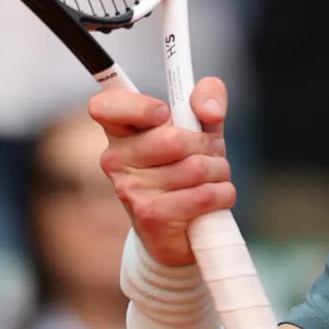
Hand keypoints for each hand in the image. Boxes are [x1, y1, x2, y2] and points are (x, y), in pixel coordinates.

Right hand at [90, 78, 234, 266]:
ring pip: (196, 168)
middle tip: (209, 154)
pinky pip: (204, 194)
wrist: (180, 230)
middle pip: (173, 139)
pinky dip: (223, 194)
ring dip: (219, 172)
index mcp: (120, 131)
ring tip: (212, 178)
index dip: (141, 106)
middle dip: (206, 146)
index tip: (165, 114)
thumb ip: (208, 99)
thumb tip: (208, 110)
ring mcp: (129, 189)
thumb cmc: (187, 169)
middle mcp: (116, 159)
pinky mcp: (150, 216)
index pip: (106, 106)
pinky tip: (216, 198)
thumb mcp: (200, 128)